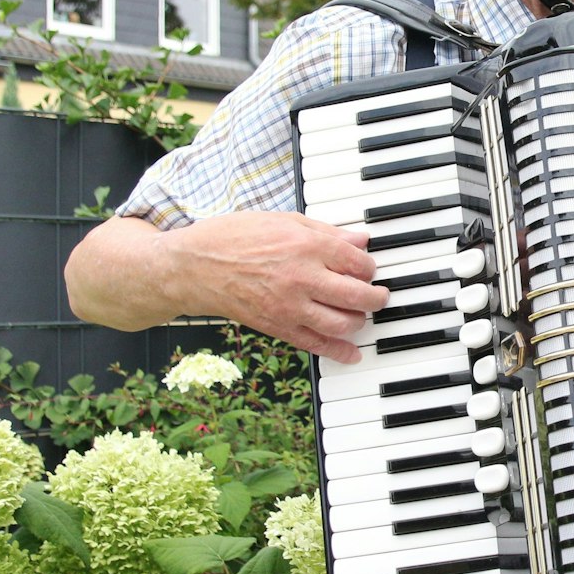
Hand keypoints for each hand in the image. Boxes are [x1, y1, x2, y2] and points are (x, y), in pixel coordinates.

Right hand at [159, 212, 389, 363]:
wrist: (194, 267)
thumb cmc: (234, 237)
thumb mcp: (283, 220)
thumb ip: (325, 232)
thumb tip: (360, 240)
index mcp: (307, 246)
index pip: (359, 263)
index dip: (369, 267)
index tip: (367, 268)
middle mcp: (303, 278)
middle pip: (359, 296)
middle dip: (376, 297)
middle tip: (379, 295)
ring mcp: (291, 306)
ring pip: (344, 323)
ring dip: (360, 321)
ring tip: (360, 314)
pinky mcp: (278, 327)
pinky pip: (317, 345)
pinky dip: (339, 351)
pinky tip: (352, 353)